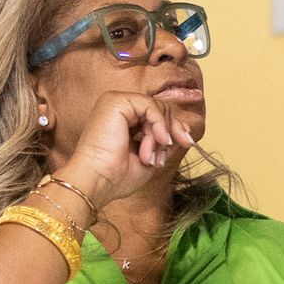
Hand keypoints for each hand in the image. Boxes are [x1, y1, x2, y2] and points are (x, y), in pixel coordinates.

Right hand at [49, 91, 196, 216]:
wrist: (96, 182)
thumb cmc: (117, 176)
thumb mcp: (150, 155)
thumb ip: (165, 140)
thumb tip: (185, 132)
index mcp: (124, 118)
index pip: (159, 114)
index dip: (175, 127)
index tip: (186, 143)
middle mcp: (119, 107)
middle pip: (161, 108)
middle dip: (172, 131)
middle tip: (167, 153)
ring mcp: (116, 102)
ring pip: (157, 108)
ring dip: (161, 134)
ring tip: (151, 156)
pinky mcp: (115, 101)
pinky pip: (150, 106)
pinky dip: (158, 124)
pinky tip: (158, 141)